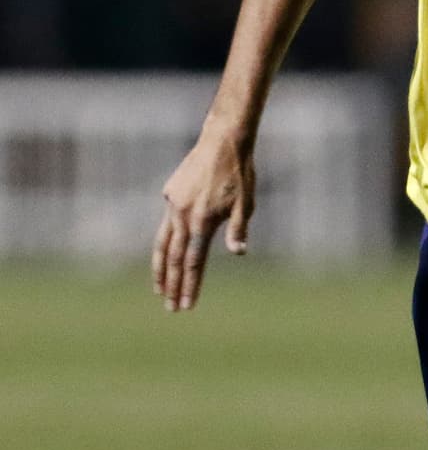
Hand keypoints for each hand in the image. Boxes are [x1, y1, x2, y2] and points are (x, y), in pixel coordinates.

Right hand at [151, 126, 254, 311]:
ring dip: (161, 269)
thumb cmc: (240, 173)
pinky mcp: (170, 194)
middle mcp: (182, 215)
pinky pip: (165, 224)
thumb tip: (238, 253)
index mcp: (202, 220)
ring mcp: (173, 204)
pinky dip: (164, 243)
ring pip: (162, 243)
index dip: (190, 285)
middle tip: (171, 308)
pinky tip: (167, 255)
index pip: (194, 262)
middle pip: (175, 258)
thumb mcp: (246, 203)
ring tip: (159, 290)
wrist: (223, 141)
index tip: (187, 305)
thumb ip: (239, 230)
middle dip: (172, 285)